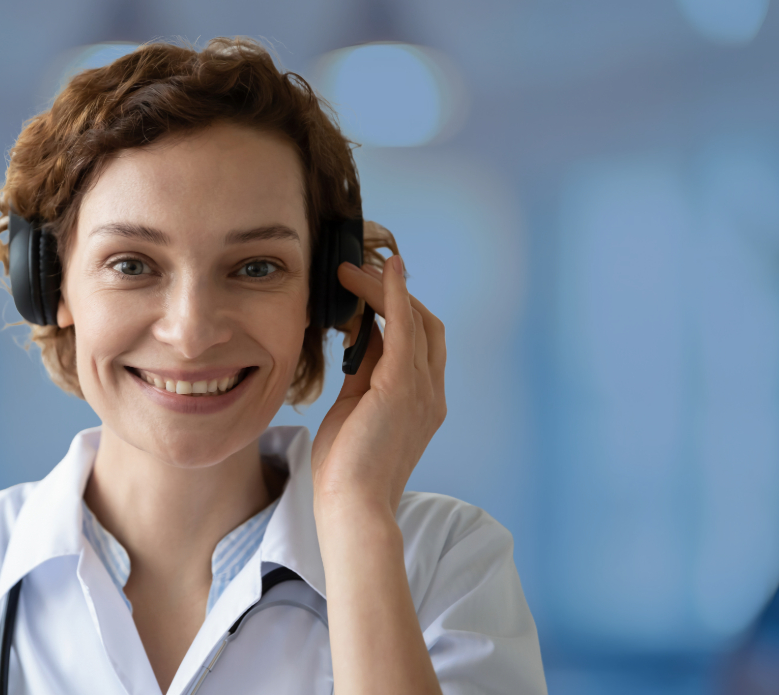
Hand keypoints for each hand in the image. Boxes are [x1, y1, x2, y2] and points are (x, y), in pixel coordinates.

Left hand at [310, 255, 446, 517]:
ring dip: (381, 289)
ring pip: (411, 320)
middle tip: (354, 272)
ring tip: (349, 270)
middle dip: (390, 294)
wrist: (353, 508)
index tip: (366, 291)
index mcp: (422, 403)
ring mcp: (421, 389)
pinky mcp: (401, 386)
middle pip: (421, 325)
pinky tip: (381, 272)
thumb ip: (363, 374)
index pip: (417, 343)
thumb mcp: (355, 411)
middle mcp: (430, 392)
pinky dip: (392, 295)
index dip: (396, 311)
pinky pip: (401, 327)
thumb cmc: (347, 471)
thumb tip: (358, 338)